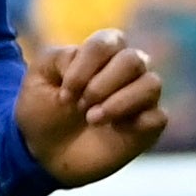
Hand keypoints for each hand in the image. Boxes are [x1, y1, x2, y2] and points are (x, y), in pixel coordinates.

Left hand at [17, 28, 167, 187]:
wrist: (45, 153)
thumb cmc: (43, 111)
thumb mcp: (37, 79)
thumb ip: (57, 57)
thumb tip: (84, 58)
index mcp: (102, 53)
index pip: (107, 42)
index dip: (85, 67)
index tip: (64, 94)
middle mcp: (127, 71)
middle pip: (133, 60)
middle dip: (102, 85)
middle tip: (81, 106)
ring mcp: (140, 98)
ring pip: (151, 84)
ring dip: (119, 103)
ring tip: (93, 120)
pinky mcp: (148, 126)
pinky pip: (158, 117)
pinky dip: (137, 123)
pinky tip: (115, 131)